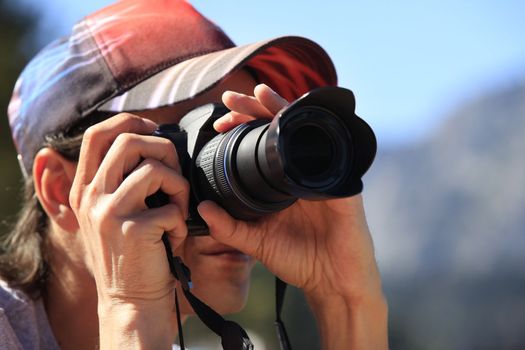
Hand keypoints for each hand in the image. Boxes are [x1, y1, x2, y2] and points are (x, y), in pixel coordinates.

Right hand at [69, 114, 189, 345]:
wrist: (131, 299)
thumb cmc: (135, 252)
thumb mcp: (116, 212)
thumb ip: (123, 180)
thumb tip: (156, 141)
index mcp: (85, 189)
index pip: (97, 135)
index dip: (129, 121)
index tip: (155, 129)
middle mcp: (90, 196)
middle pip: (128, 141)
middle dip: (164, 149)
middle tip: (175, 173)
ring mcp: (108, 212)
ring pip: (154, 168)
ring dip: (179, 187)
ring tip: (178, 210)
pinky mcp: (131, 229)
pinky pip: (172, 207)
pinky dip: (182, 221)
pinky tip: (173, 238)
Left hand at [200, 84, 381, 299]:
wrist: (333, 282)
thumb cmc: (299, 261)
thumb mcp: (257, 243)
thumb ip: (229, 228)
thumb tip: (201, 210)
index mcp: (281, 182)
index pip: (261, 144)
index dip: (242, 129)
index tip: (219, 122)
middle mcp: (301, 172)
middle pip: (280, 129)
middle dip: (256, 109)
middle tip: (232, 98)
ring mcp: (322, 174)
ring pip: (304, 131)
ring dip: (283, 109)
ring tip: (262, 94)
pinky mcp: (341, 183)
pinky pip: (331, 152)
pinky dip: (315, 132)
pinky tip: (297, 117)